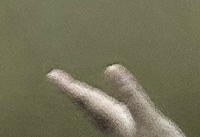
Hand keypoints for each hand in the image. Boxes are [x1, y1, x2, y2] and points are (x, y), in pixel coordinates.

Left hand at [48, 65, 186, 136]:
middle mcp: (114, 126)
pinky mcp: (131, 134)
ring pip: (98, 114)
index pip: (85, 99)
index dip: (68, 86)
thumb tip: (111, 69)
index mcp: (114, 120)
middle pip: (88, 106)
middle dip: (73, 91)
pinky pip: (112, 118)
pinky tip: (112, 109)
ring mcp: (122, 131)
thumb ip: (130, 94)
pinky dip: (106, 108)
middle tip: (57, 78)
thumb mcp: (147, 117)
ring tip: (77, 91)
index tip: (52, 75)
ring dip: (87, 100)